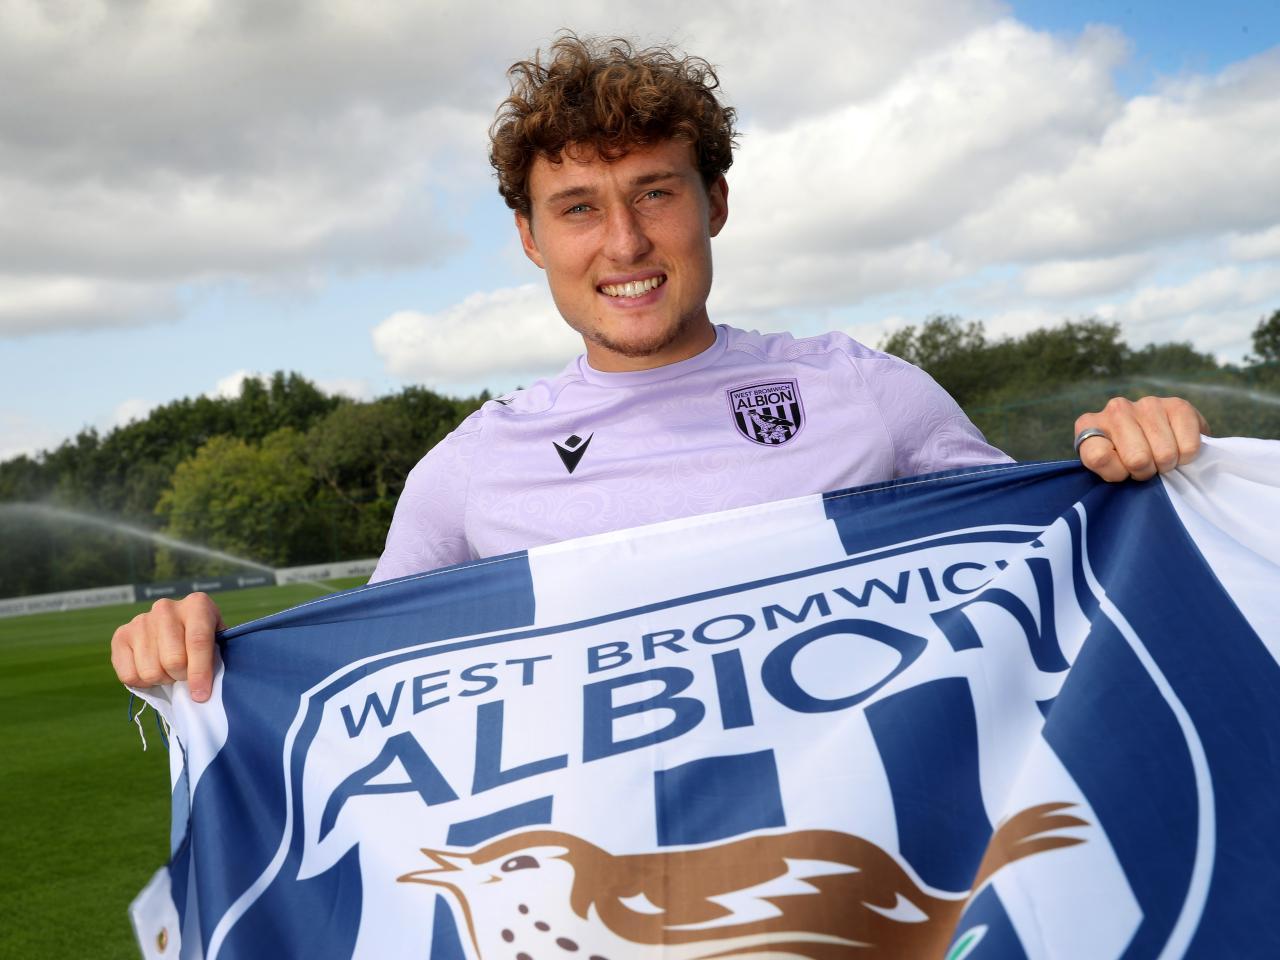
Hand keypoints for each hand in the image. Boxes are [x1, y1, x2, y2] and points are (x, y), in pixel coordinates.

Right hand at [110, 592, 224, 702]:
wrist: (176, 627)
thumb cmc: (202, 639)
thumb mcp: (218, 642)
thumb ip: (216, 659)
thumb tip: (203, 690)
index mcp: (197, 605)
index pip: (198, 642)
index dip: (200, 672)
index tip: (201, 695)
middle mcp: (166, 608)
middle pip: (173, 660)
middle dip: (182, 677)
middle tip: (185, 674)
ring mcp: (141, 620)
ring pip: (150, 671)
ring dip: (163, 680)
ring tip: (169, 670)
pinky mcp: (121, 635)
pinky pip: (129, 675)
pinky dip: (142, 682)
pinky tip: (152, 669)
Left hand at [1074, 396, 1208, 481]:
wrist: (1163, 438)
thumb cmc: (1125, 459)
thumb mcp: (1106, 467)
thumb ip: (1107, 470)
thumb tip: (1125, 476)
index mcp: (1088, 424)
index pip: (1098, 457)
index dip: (1116, 473)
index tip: (1122, 473)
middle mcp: (1116, 409)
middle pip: (1137, 459)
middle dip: (1145, 472)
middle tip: (1146, 467)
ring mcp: (1147, 404)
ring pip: (1165, 454)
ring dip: (1166, 465)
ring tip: (1161, 458)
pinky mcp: (1178, 405)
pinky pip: (1188, 447)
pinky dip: (1186, 457)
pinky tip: (1177, 448)